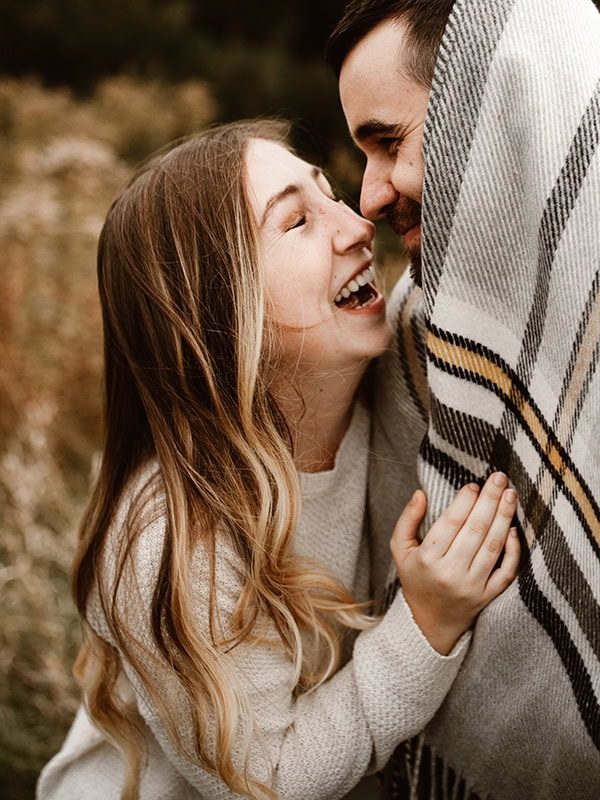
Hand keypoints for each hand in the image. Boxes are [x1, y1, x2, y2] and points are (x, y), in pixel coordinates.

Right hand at [390, 473, 519, 654]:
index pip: (451, 522)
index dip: (465, 500)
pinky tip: (513, 528)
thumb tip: (420, 493)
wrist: (429, 621)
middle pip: (476, 529)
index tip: (473, 485)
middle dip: (489, 500)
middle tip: (499, 477)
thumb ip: (407, 520)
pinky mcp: (488, 596)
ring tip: (510, 494)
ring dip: (504, 516)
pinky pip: (506, 571)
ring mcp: (472, 586)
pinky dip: (512, 549)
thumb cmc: (415, 577)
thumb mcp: (400, 549)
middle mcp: (451, 572)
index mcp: (428, 559)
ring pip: (493, 545)